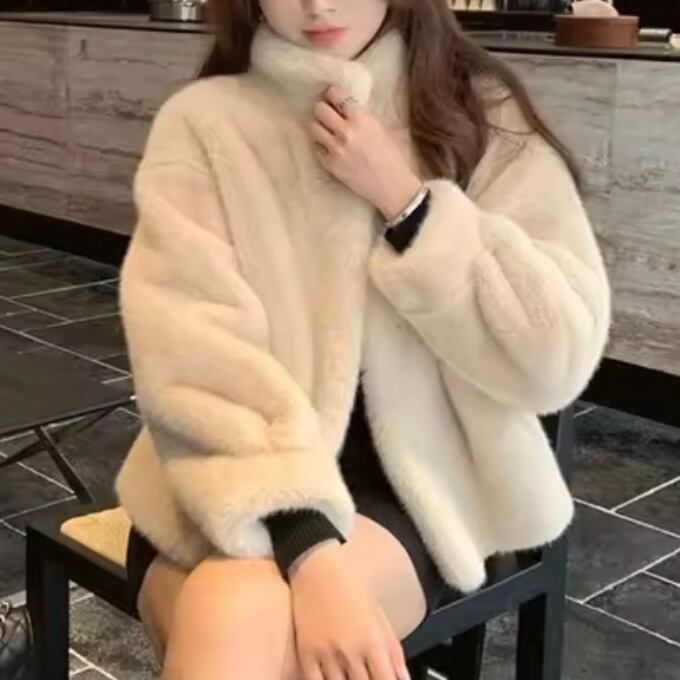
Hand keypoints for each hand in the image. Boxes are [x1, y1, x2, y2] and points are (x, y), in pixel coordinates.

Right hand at [290, 542, 409, 679]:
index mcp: (373, 641)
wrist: (317, 570)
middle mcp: (351, 650)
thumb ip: (394, 650)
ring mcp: (327, 654)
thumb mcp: (379, 616)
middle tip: (365, 677)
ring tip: (350, 677)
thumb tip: (403, 678)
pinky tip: (332, 679)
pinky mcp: (306, 654)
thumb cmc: (351, 590)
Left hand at [309, 84, 422, 221]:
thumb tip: (345, 106)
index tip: (333, 97)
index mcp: (362, 118)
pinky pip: (316, 147)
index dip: (332, 94)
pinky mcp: (331, 165)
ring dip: (318, 126)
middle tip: (328, 114)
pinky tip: (330, 146)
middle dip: (322, 109)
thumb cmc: (393, 157)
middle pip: (319, 109)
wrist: (393, 186)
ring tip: (326, 130)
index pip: (336, 94)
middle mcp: (346, 132)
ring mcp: (336, 149)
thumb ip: (362, 116)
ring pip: (313, 127)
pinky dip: (320, 144)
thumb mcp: (381, 128)